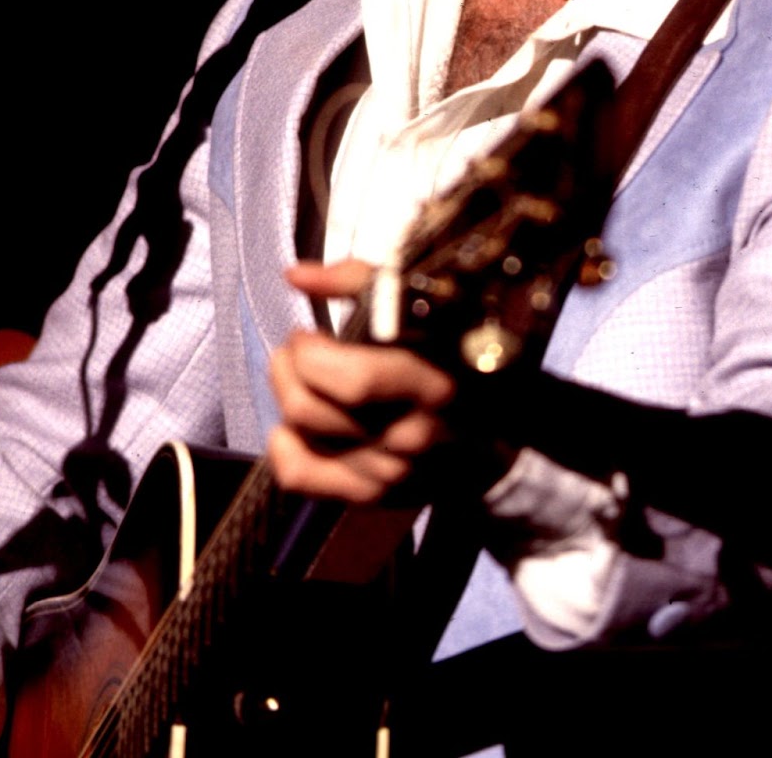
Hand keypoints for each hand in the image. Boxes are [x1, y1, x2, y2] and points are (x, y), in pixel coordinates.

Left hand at [266, 258, 456, 502]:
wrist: (487, 442)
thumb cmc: (451, 360)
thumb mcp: (425, 308)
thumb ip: (360, 283)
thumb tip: (295, 275)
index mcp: (433, 383)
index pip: (353, 381)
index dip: (311, 352)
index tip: (310, 332)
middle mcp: (411, 435)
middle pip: (310, 409)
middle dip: (288, 368)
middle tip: (299, 350)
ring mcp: (390, 471)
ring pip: (301, 435)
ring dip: (287, 396)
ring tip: (300, 377)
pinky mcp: (372, 496)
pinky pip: (299, 475)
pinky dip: (283, 446)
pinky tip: (294, 425)